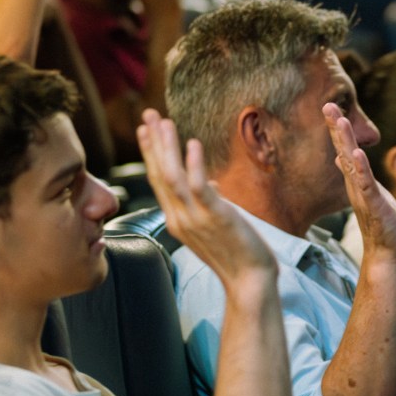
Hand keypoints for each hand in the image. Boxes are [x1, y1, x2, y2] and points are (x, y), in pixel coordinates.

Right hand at [137, 112, 276, 281]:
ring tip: (165, 122)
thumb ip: (207, 204)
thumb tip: (211, 185)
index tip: (146, 130)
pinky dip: (194, 164)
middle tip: (148, 115)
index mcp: (177, 219)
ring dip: (167, 147)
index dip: (151, 153)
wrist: (249, 281)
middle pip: (159, 174)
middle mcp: (180, 218)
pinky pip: (199, 188)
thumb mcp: (214, 225)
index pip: (158, 180)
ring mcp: (196, 219)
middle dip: (153, 142)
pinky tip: (192, 144)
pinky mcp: (216, 217)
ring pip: (172, 177)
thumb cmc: (236, 253)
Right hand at [323, 104, 395, 262]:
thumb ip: (356, 174)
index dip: (337, 128)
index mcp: (355, 180)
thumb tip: (343, 157)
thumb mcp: (367, 192)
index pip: (344, 148)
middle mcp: (355, 184)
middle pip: (343, 150)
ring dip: (346, 142)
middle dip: (336, 128)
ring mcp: (363, 194)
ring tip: (340, 122)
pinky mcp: (373, 204)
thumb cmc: (380, 223)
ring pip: (352, 164)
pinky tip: (357, 154)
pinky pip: (366, 184)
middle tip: (327, 104)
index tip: (330, 107)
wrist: (387, 252)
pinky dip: (361, 169)